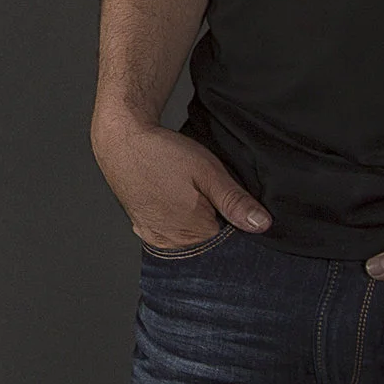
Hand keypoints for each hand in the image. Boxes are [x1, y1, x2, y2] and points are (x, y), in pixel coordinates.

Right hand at [90, 112, 272, 250]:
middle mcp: (172, 241)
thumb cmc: (162, 153)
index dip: (234, 219)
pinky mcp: (143, 229)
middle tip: (205, 192)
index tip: (226, 199)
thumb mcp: (207, 171)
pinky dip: (176, 222)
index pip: (229, 240)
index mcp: (194, 231)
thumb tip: (262, 224)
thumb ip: (234, 200)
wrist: (121, 142)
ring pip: (189, 238)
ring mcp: (155, 237)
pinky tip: (175, 201)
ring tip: (189, 194)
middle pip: (208, 241)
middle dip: (215, 222)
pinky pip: (170, 234)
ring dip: (195, 222)